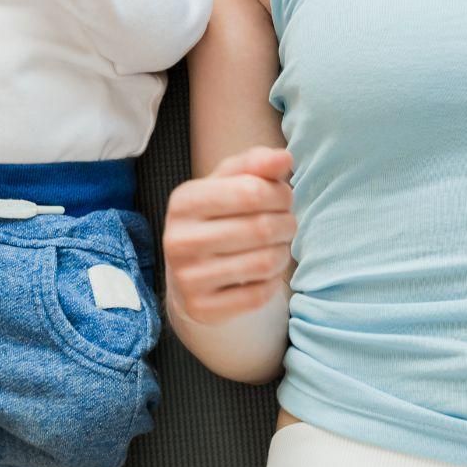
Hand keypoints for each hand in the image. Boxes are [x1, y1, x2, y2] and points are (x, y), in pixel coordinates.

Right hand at [162, 146, 296, 323]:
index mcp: (183, 201)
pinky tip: (265, 273)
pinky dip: (272, 282)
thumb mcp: (230, 183)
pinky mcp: (201, 308)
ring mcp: (187, 278)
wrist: (191, 272)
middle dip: (287, 224)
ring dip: (283, 253)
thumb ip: (256, 165)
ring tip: (279, 247)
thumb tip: (284, 157)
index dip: (280, 193)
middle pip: (261, 228)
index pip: (250, 191)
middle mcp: (179, 239)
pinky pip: (258, 296)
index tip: (285, 197)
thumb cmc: (218, 217)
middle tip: (288, 224)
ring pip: (263, 263)